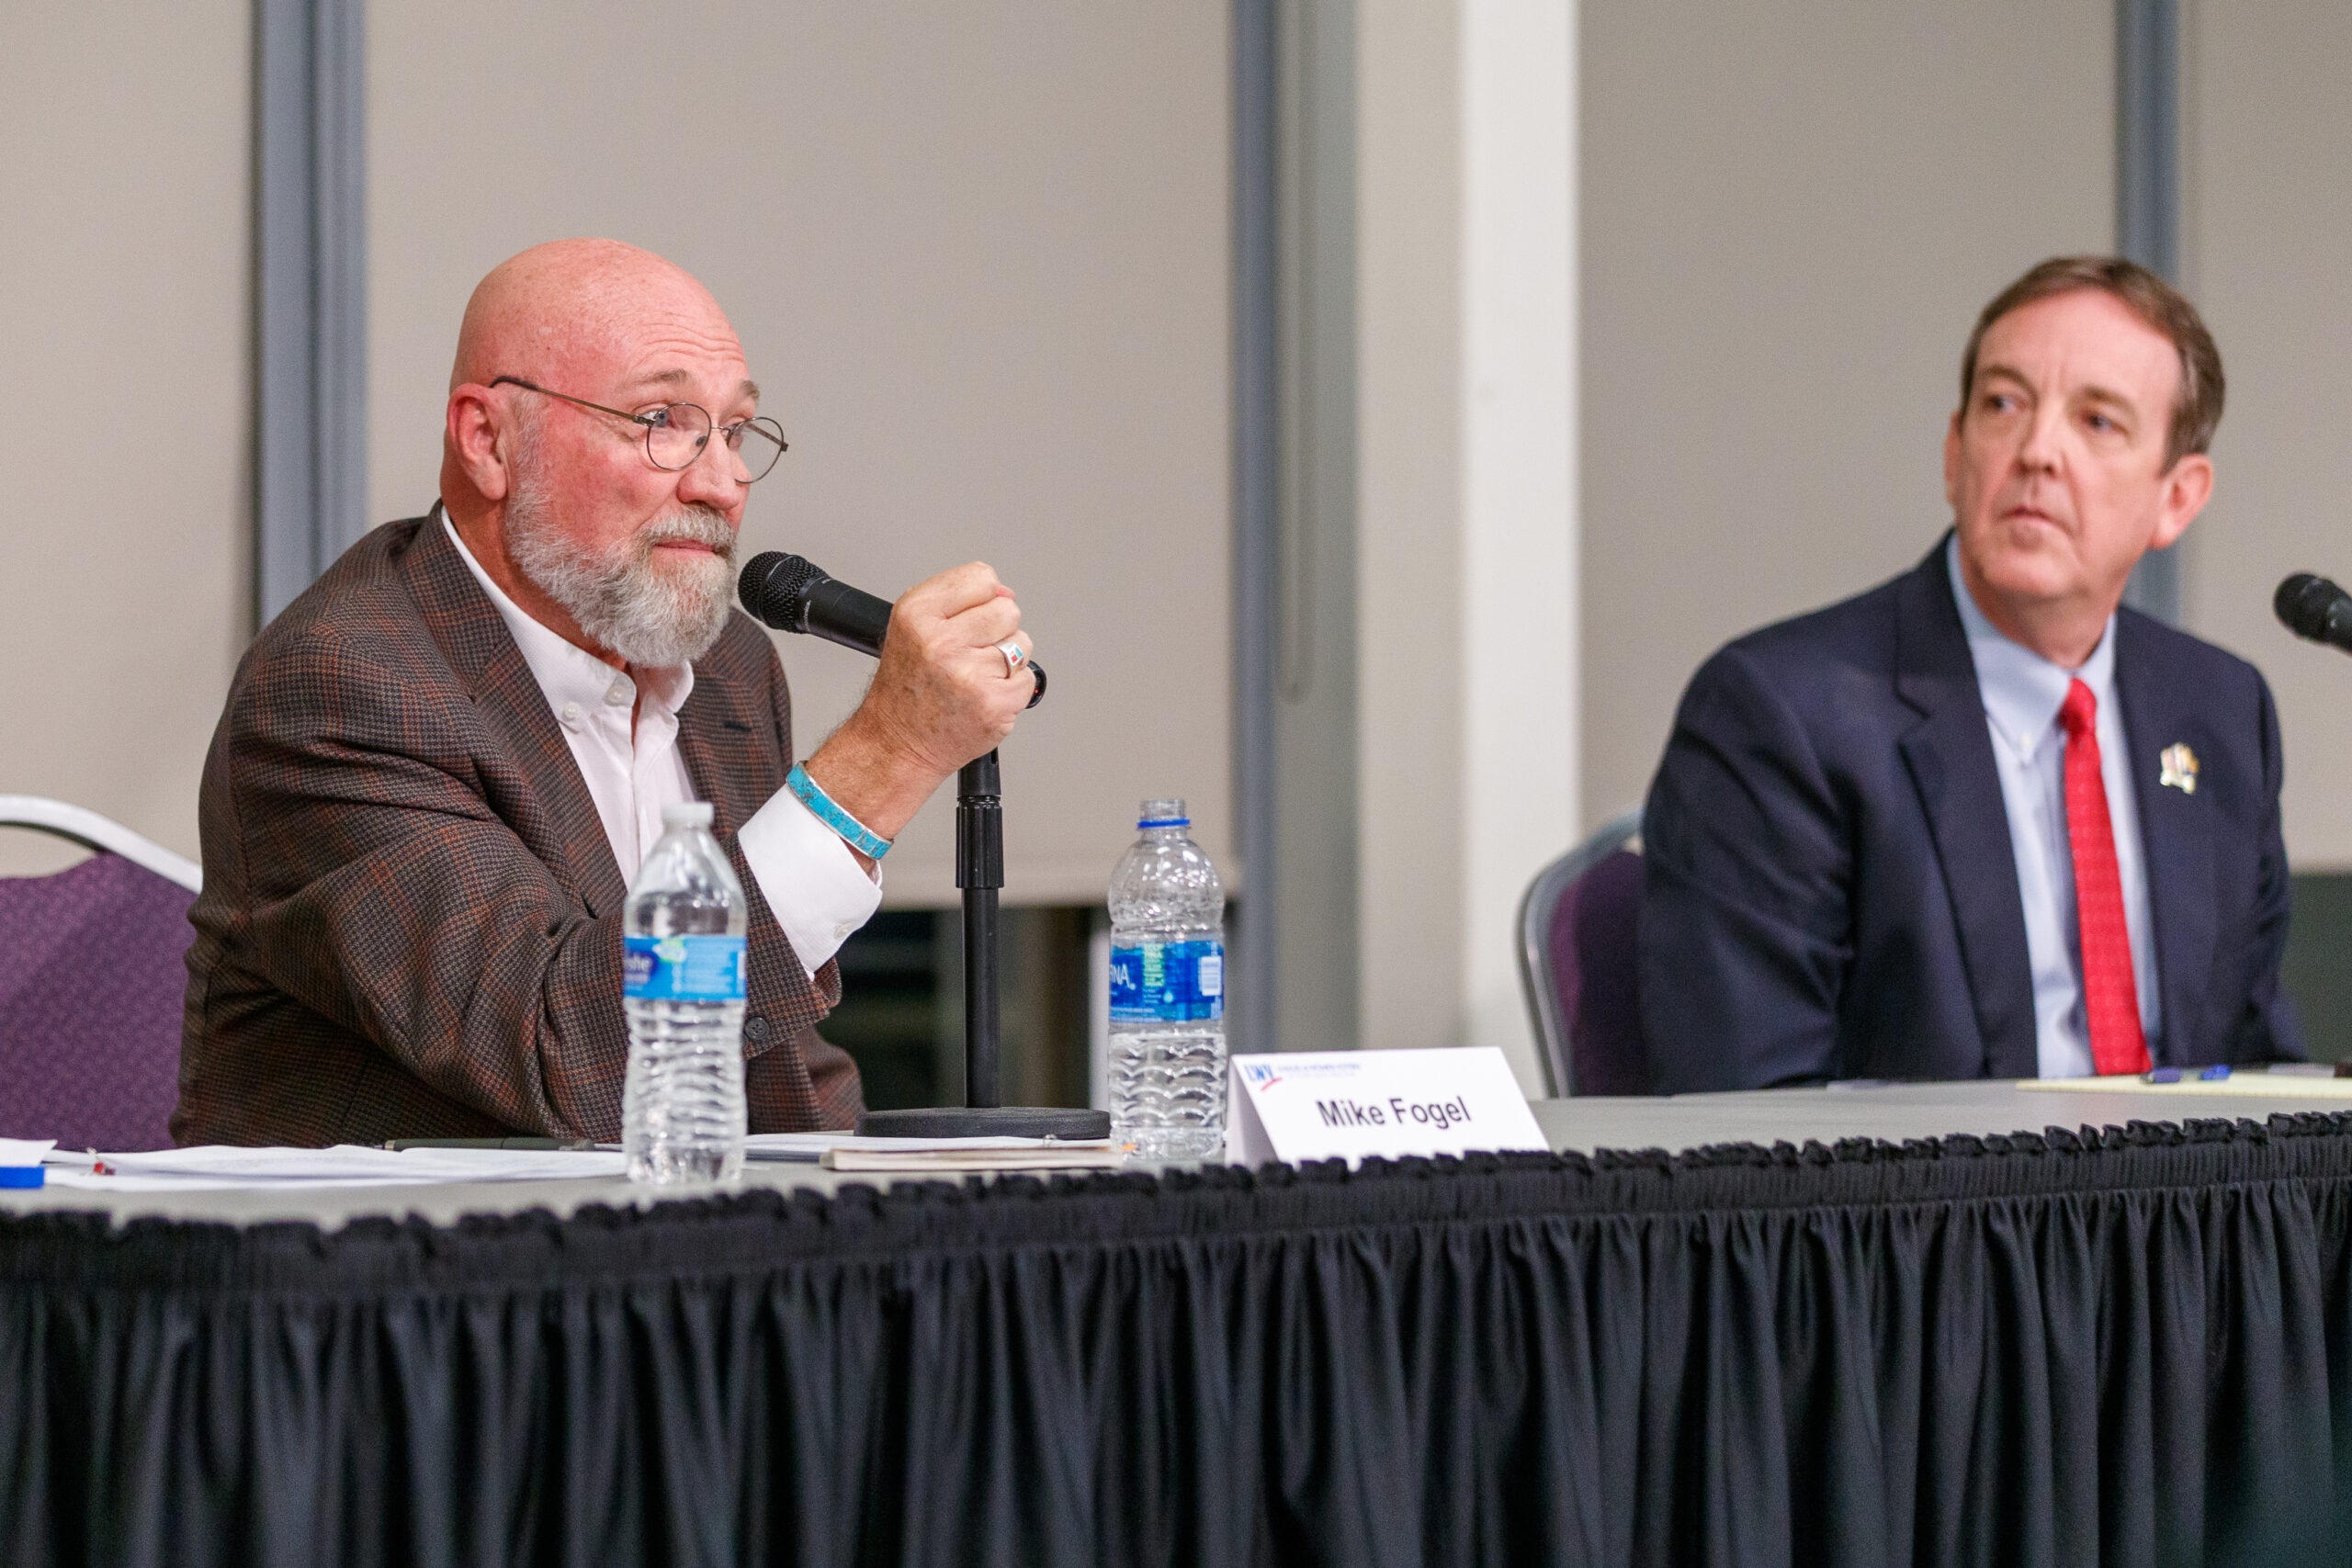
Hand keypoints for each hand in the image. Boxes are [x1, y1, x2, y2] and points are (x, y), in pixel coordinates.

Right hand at [801, 562, 1034, 848]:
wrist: (897, 744)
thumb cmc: (907, 688)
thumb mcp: (913, 627)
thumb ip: (958, 599)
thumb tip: (1005, 592)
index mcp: (917, 614)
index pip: (981, 577)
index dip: (982, 597)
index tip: (968, 618)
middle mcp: (941, 642)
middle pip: (1008, 610)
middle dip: (997, 630)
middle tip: (970, 654)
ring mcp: (969, 675)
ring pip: (1021, 644)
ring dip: (1006, 661)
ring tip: (974, 677)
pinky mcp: (994, 704)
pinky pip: (1027, 678)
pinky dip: (1011, 689)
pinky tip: (983, 696)